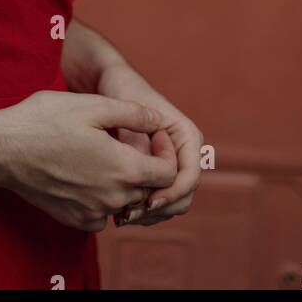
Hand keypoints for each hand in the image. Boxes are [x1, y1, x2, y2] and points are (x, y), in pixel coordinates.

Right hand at [0, 90, 177, 231]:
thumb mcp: (92, 105)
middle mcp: (114, 197)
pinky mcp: (75, 220)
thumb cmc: (45, 120)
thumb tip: (158, 120)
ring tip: (103, 154)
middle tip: (125, 141)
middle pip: (148, 188)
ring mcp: (94, 212)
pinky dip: (102, 198)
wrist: (3, 149)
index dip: (166, 151)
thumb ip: (133, 114)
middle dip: (146, 165)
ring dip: (123, 181)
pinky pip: (102, 214)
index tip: (152, 135)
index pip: (168, 173)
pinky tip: (85, 175)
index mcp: (124, 168)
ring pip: (125, 201)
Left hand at [96, 61, 201, 226]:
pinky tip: (120, 211)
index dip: (172, 193)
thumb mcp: (130, 118)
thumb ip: (141, 147)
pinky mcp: (159, 174)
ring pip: (172, 203)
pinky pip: (159, 200)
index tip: (148, 203)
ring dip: (150, 214)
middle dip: (160, 209)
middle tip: (130, 215)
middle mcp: (185, 154)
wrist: (111, 85)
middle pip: (184, 195)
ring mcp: (174, 165)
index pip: (190, 175)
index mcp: (187, 136)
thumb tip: (145, 177)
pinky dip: (144, 210)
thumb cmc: (122, 95)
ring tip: (122, 216)